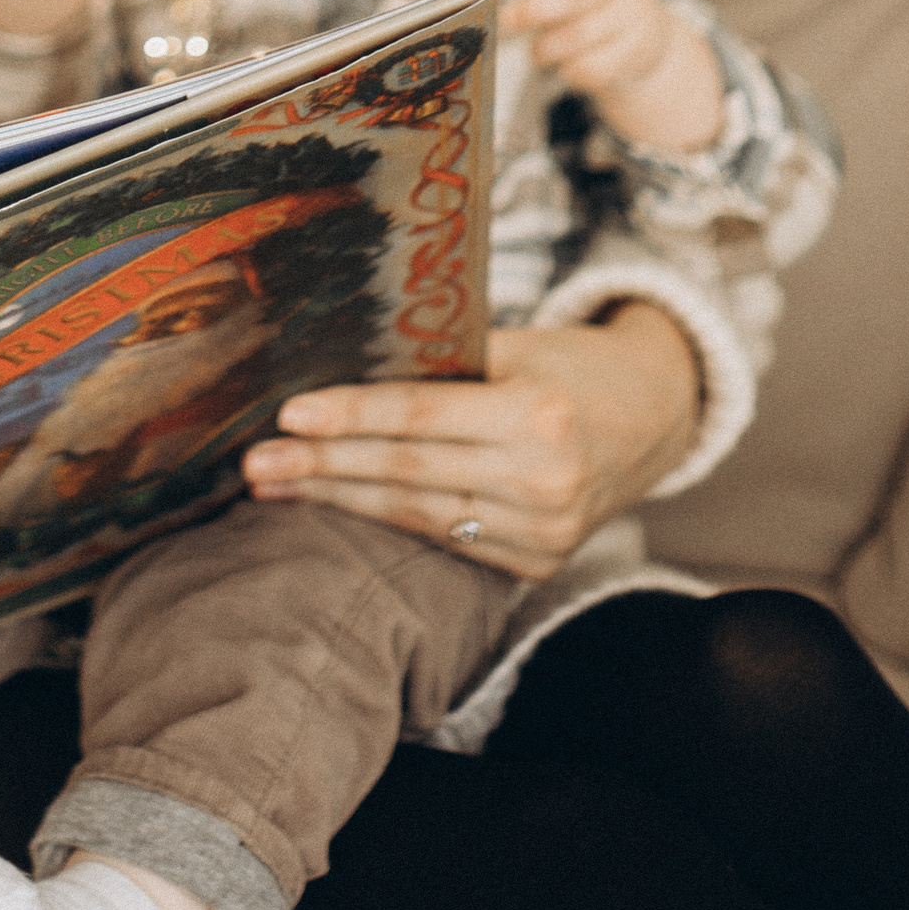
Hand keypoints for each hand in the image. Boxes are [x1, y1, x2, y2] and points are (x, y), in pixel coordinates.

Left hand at [239, 302, 703, 579]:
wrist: (652, 419)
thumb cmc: (569, 368)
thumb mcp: (517, 345)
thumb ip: (444, 359)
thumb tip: (342, 360)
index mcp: (539, 415)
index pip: (422, 416)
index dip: (351, 415)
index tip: (289, 414)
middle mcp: (545, 482)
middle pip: (408, 472)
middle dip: (323, 467)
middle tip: (256, 462)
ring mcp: (543, 534)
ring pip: (416, 515)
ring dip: (339, 500)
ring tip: (276, 485)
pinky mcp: (536, 564)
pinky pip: (444, 538)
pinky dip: (387, 521)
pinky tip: (336, 505)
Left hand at [520, 0, 722, 151]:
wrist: (641, 33)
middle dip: (535, 10)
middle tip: (508, 21)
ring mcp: (635, 14)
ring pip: (578, 36)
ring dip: (546, 47)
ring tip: (539, 50)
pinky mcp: (638, 51)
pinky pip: (591, 67)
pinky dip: (569, 70)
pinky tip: (566, 64)